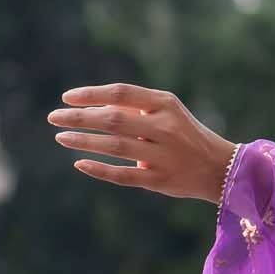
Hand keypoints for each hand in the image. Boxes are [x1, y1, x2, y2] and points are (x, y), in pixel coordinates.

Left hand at [47, 83, 235, 203]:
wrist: (220, 168)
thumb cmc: (185, 135)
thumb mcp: (167, 113)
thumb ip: (135, 109)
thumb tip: (90, 108)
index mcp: (165, 104)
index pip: (120, 94)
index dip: (90, 94)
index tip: (66, 98)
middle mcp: (165, 128)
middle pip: (112, 119)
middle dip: (79, 118)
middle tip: (54, 118)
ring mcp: (164, 155)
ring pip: (114, 146)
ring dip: (83, 141)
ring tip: (61, 137)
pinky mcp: (161, 180)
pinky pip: (124, 175)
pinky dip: (99, 169)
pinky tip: (79, 163)